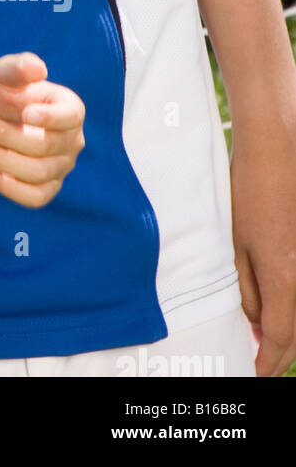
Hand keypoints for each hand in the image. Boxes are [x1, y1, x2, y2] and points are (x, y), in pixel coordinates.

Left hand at [0, 53, 84, 208]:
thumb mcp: (1, 75)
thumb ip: (17, 67)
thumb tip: (37, 68)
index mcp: (68, 108)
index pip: (71, 116)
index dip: (51, 117)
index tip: (25, 114)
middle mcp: (71, 140)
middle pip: (46, 146)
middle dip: (7, 136)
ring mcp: (60, 167)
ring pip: (38, 172)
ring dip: (2, 160)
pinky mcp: (45, 189)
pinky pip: (35, 197)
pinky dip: (11, 188)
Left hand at [230, 123, 295, 376]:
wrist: (276, 150)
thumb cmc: (248, 192)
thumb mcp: (236, 244)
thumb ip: (247, 289)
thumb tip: (254, 323)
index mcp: (285, 278)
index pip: (280, 341)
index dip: (266, 364)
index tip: (252, 375)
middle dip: (277, 352)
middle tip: (257, 363)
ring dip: (286, 331)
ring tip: (262, 339)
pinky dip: (291, 307)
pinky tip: (273, 308)